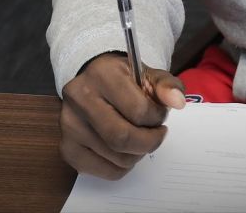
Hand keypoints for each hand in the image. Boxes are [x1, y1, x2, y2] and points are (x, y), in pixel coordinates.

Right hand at [59, 52, 186, 179]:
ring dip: (137, 154)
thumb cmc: (124, 80)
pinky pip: (104, 172)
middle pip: (122, 138)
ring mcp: (69, 125)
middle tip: (156, 134)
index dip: (157, 118)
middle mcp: (79, 98)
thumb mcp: (148, 75)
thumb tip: (177, 102)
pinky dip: (123, 168)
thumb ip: (167, 86)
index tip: (159, 115)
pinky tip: (125, 151)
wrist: (93, 80)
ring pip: (116, 158)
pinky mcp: (67, 147)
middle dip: (149, 142)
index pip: (138, 110)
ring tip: (139, 138)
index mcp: (102, 74)